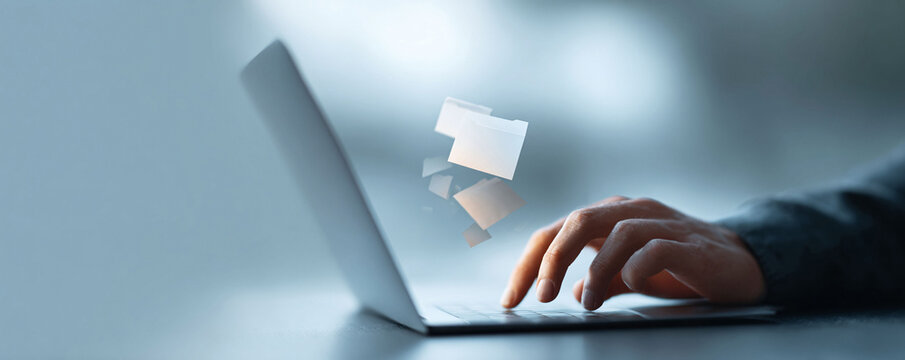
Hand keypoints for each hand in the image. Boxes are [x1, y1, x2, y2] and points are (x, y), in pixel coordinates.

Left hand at [500, 196, 765, 309]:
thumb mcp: (633, 276)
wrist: (743, 265)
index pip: (557, 232)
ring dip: (594, 269)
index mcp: (610, 216)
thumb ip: (602, 281)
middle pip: (578, 220)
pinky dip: (636, 266)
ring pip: (615, 230)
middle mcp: (631, 211)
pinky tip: (633, 285)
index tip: (511, 298)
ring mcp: (661, 222)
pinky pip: (655, 247)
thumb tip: (570, 293)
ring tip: (587, 303)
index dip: (530, 263)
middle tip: (540, 296)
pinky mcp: (688, 242)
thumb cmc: (682, 267)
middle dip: (552, 259)